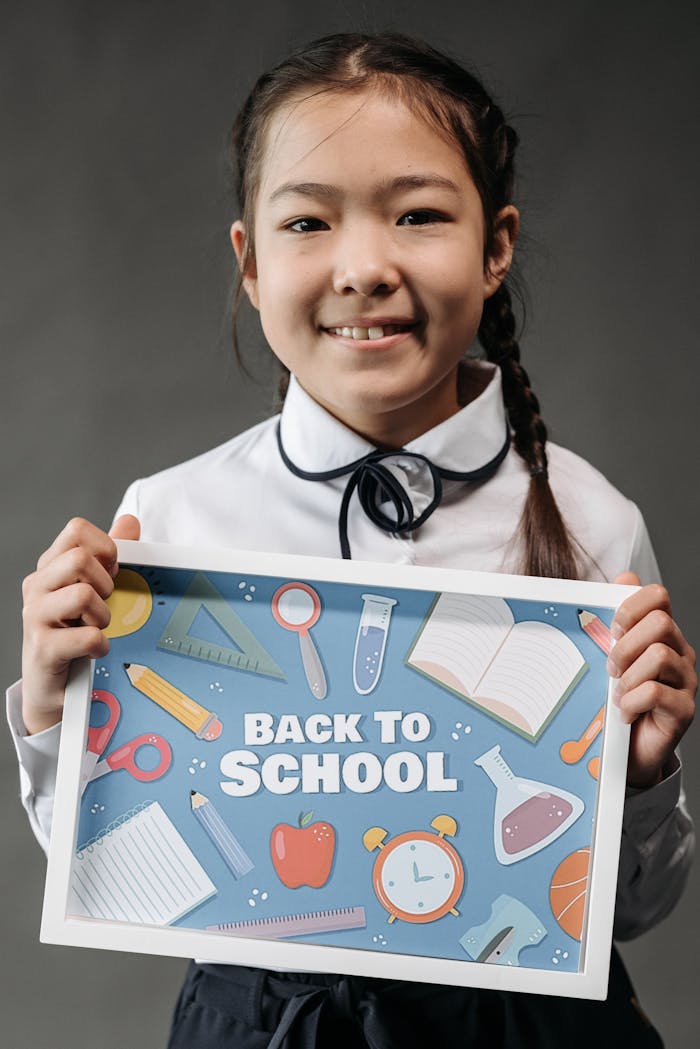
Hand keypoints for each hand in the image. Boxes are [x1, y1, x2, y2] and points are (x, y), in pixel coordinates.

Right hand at [21, 514, 139, 734]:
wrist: (53, 686)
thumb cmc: (76, 632)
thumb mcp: (96, 589)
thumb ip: (110, 554)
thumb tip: (129, 521)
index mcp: (50, 566)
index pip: (76, 529)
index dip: (105, 547)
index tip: (110, 572)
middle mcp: (37, 586)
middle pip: (80, 559)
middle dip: (105, 583)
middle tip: (103, 605)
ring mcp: (35, 616)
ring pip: (83, 595)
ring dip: (103, 616)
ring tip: (97, 627)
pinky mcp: (42, 648)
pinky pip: (88, 635)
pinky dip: (101, 644)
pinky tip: (95, 650)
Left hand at [609, 573, 695, 788]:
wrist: (627, 749)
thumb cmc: (618, 697)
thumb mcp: (610, 656)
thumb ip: (615, 621)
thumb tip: (622, 578)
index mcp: (661, 634)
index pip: (659, 596)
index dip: (632, 606)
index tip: (612, 628)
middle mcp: (679, 653)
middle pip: (661, 622)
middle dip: (626, 644)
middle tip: (611, 668)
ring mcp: (685, 681)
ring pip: (659, 655)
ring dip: (629, 675)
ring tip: (618, 692)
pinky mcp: (684, 710)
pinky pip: (656, 692)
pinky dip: (632, 701)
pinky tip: (625, 711)